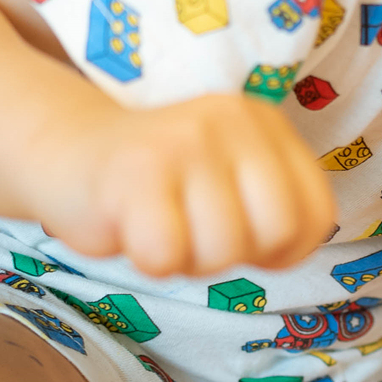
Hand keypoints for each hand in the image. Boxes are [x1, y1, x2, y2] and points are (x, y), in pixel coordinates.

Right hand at [38, 91, 336, 277]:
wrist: (65, 149)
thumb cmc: (159, 184)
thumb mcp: (232, 180)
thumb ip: (272, 206)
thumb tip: (290, 248)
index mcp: (264, 123)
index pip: (316, 213)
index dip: (283, 248)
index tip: (242, 236)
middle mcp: (231, 122)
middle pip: (275, 231)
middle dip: (236, 254)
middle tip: (194, 231)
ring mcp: (184, 143)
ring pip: (222, 250)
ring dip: (186, 259)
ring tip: (160, 223)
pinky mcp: (136, 172)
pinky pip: (166, 255)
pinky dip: (148, 260)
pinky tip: (131, 227)